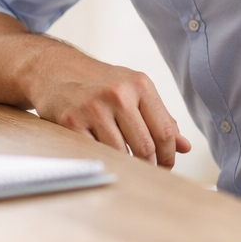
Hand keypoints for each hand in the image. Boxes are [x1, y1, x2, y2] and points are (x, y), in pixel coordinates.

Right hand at [27, 52, 191, 168]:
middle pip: (145, 147)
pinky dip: (103, 161)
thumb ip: (160, 117)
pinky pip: (95, 153)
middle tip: (148, 173)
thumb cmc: (99, 82)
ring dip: (128, 167)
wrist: (56, 68)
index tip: (166, 166)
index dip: (169, 155)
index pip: (164, 131)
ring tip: (128, 167)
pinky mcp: (71, 121)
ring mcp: (93, 108)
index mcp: (140, 85)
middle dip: (150, 166)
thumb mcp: (133, 89)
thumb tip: (184, 146)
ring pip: (121, 154)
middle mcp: (118, 94)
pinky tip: (106, 159)